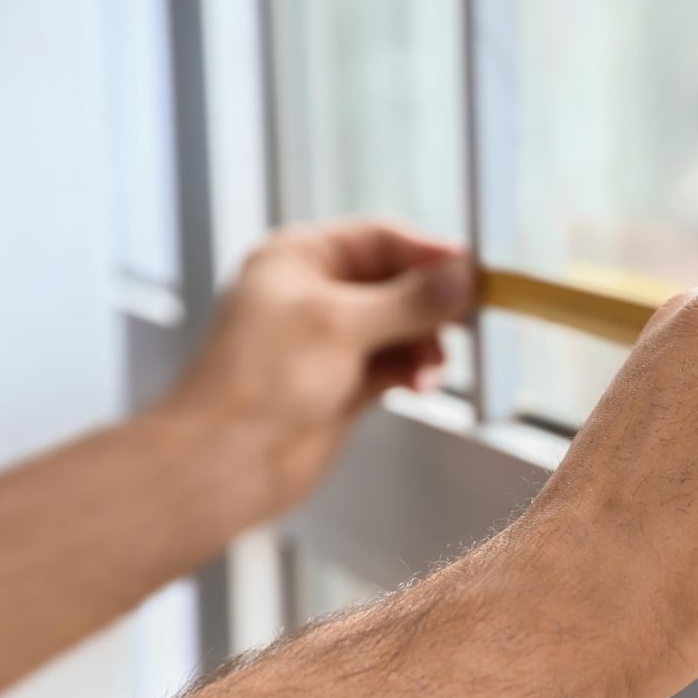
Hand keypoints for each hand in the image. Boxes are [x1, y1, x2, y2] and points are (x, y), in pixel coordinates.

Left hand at [162, 218, 474, 515]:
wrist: (227, 458)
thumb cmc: (258, 380)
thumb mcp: (340, 325)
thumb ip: (409, 300)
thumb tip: (460, 277)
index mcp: (299, 259)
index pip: (380, 239)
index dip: (427, 253)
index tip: (470, 269)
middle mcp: (316, 294)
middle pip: (398, 283)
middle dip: (431, 305)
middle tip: (465, 320)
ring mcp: (332, 340)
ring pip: (404, 327)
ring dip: (426, 346)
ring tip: (430, 371)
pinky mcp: (346, 381)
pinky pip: (397, 364)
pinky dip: (415, 371)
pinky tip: (420, 385)